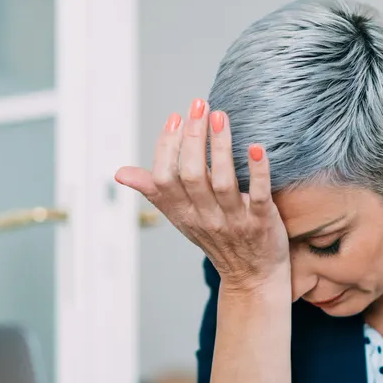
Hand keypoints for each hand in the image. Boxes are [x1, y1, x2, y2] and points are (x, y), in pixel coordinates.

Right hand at [114, 99, 288, 291]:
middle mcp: (205, 217)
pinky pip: (259, 195)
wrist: (252, 277)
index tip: (175, 116)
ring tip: (220, 116)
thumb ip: (156, 193)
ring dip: (220, 147)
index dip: (167, 146)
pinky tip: (256, 147)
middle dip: (193, 137)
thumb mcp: (181, 219)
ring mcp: (234, 221)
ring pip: (223, 182)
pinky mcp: (261, 223)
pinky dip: (258, 171)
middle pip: (192, 176)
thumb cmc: (216, 239)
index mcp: (182, 213)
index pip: (165, 178)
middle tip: (199, 105)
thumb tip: (120, 173)